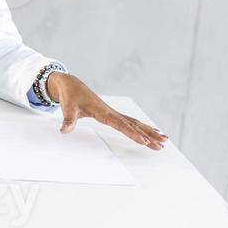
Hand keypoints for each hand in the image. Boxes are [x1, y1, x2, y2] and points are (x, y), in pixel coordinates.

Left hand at [47, 73, 166, 149]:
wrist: (71, 84)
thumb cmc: (71, 95)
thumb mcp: (67, 107)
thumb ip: (68, 119)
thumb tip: (64, 130)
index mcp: (102, 111)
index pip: (120, 124)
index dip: (132, 133)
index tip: (143, 141)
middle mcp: (111, 112)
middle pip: (133, 124)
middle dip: (148, 134)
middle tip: (161, 144)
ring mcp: (113, 113)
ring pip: (135, 123)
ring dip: (149, 131)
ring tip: (163, 140)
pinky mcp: (112, 114)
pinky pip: (130, 122)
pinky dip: (142, 127)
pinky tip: (151, 132)